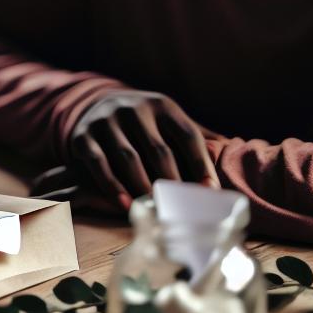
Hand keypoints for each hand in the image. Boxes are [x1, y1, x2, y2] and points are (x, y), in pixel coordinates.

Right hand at [57, 90, 218, 211]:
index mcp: (162, 105)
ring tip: (154, 207)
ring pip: (128, 157)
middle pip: (158, 149)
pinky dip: (112, 186)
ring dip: (143, 185)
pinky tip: (125, 204)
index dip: (201, 163)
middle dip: (172, 180)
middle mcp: (134, 108)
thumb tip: (229, 146)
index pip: (187, 135)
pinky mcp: (84, 136)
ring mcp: (106, 121)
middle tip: (181, 206)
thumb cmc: (142, 123)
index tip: (210, 191)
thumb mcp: (166, 120)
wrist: (93, 105)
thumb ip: (192, 135)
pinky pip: (100, 164)